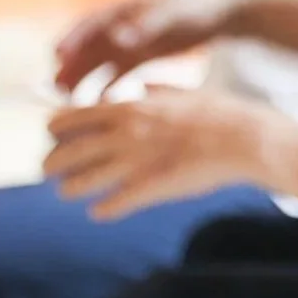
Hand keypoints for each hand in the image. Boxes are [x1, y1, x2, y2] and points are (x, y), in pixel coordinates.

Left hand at [44, 90, 275, 219]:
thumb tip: (143, 85)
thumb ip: (160, 89)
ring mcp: (134, 163)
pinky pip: (111, 205)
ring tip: (70, 192)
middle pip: (65, 152)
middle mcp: (124, 134)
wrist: (248, 140)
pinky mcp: (149, 189)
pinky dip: (102, 210)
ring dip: (71, 189)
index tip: (53, 136)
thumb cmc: (224, 113)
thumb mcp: (189, 91)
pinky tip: (100, 212)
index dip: (54, 128)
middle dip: (51, 163)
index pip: (70, 117)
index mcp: (130, 107)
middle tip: (49, 171)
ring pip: (80, 182)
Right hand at [55, 0, 247, 94]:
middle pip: (89, 47)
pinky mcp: (144, 54)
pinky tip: (102, 105)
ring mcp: (132, 40)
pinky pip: (121, 72)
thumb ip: (146, 25)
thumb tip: (117, 39)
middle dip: (72, 66)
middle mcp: (123, 25)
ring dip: (84, 79)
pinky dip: (111, 86)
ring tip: (67, 100)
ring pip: (101, 62)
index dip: (74, 38)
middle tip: (55, 88)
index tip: (57, 55)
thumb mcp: (175, 12)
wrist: (225, 8)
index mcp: (126, 8)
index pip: (91, 23)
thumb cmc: (199, 3)